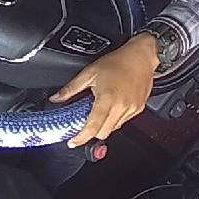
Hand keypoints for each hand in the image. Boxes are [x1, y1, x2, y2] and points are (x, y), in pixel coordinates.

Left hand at [49, 33, 159, 147]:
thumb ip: (71, 88)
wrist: (141, 56)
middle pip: (103, 133)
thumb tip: (57, 98)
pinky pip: (124, 121)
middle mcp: (121, 107)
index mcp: (107, 98)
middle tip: (85, 123)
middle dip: (92, 132)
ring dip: (104, 125)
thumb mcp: (89, 72)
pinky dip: (115, 119)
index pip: (93, 127)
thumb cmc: (118, 61)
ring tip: (101, 109)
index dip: (81, 138)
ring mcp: (131, 109)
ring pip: (114, 128)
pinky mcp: (138, 109)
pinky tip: (112, 106)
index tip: (73, 142)